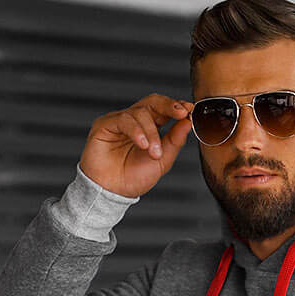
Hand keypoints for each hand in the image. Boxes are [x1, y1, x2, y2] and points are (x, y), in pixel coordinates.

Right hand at [78, 92, 193, 197]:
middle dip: (169, 106)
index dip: (176, 107)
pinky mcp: (105, 124)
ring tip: (154, 153)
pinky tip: (143, 144)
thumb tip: (188, 122)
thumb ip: (175, 141)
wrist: (113, 193)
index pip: (163, 109)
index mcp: (148, 127)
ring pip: (140, 113)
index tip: (189, 110)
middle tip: (181, 113)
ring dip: (151, 132)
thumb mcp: (162, 161)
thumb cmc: (133, 178)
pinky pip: (123, 120)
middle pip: (152, 102)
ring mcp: (119, 121)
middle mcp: (134, 121)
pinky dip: (136, 131)